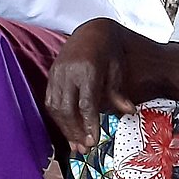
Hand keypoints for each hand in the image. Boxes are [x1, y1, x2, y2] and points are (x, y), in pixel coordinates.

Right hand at [44, 18, 139, 152]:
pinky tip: (67, 128)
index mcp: (87, 69)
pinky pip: (50, 100)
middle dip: (74, 131)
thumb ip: (118, 91)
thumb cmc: (108, 51)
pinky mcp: (51, 75)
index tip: (93, 142)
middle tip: (84, 148)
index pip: (86, 103)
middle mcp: (68, 72)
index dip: (89, 124)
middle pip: (67, 108)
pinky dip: (58, 117)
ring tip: (75, 144)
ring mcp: (57, 73)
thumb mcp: (117, 69)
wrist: (92, 30)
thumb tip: (128, 111)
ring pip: (55, 106)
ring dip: (64, 128)